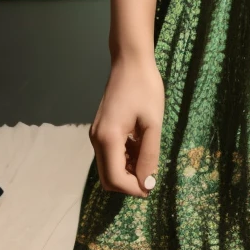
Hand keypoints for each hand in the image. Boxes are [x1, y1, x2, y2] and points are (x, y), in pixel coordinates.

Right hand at [89, 51, 164, 196]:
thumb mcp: (152, 123)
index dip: (134, 189)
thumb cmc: (145, 88)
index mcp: (108, 138)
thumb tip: (147, 184)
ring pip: (109, 167)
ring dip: (128, 170)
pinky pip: (110, 154)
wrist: (130, 61)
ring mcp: (97, 134)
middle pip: (108, 178)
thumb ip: (149, 155)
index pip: (115, 179)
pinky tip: (141, 146)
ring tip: (148, 155)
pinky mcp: (101, 129)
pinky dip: (124, 158)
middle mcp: (97, 139)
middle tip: (151, 174)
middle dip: (129, 183)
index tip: (153, 185)